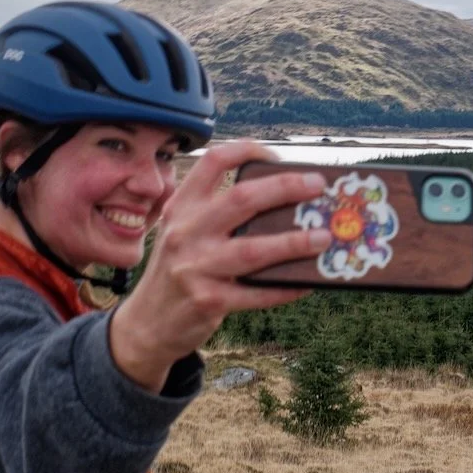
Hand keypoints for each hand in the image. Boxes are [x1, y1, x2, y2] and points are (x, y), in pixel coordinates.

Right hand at [110, 142, 331, 390]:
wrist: (148, 322)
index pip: (213, 162)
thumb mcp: (184, 233)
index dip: (247, 151)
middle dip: (286, 188)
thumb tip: (285, 205)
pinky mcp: (208, 301)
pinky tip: (306, 282)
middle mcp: (186, 231)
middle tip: (317, 186)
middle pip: (242, 199)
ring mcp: (195, 267)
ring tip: (324, 237)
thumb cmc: (178, 270)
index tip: (277, 155)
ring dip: (294, 243)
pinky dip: (285, 288)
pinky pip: (256, 293)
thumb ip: (217, 215)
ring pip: (253, 249)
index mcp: (182, 207)